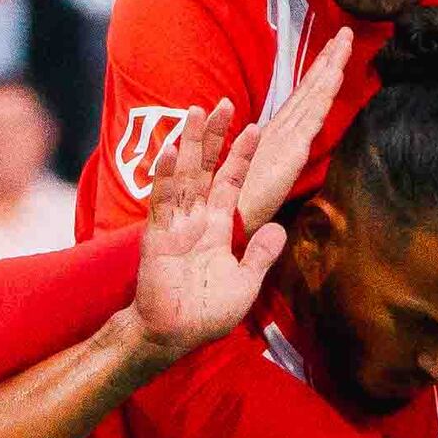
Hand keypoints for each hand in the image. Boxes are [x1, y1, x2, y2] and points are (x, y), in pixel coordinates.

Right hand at [124, 96, 285, 363]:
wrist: (174, 335)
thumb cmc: (207, 314)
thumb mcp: (245, 282)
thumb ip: (261, 254)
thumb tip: (279, 229)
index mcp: (218, 227)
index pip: (231, 182)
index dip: (241, 155)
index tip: (254, 127)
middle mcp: (196, 219)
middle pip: (206, 168)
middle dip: (214, 136)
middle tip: (224, 101)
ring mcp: (175, 224)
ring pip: (184, 175)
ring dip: (189, 144)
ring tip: (196, 111)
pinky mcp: (158, 236)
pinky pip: (162, 202)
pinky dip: (165, 177)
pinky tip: (168, 151)